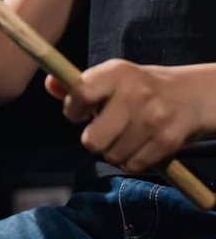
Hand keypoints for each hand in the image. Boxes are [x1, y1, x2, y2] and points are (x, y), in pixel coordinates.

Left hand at [45, 59, 202, 172]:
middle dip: (92, 139)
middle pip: (92, 140)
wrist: (189, 96)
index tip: (77, 112)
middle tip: (101, 129)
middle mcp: (134, 95)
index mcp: (115, 72)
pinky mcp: (167, 142)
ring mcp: (152, 120)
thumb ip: (77, 84)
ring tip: (121, 135)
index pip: (81, 93)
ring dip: (111, 151)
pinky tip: (136, 144)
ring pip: (111, 156)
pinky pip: (132, 166)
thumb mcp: (109, 76)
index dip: (71, 109)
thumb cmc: (137, 86)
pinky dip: (129, 160)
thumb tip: (49, 84)